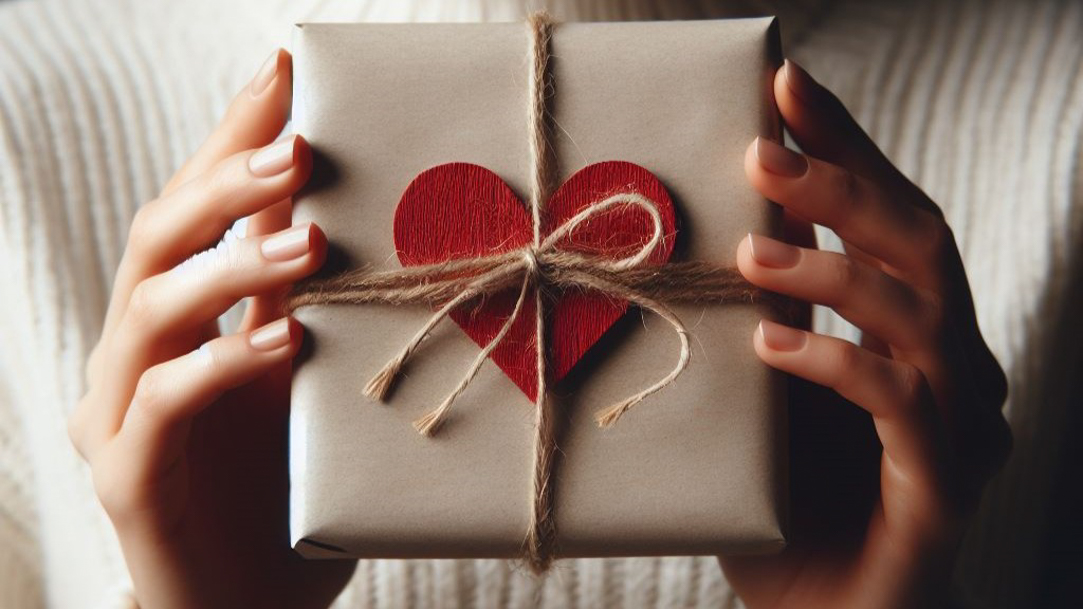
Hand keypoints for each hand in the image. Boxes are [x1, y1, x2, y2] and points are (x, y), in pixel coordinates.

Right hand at [68, 50, 354, 608]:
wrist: (256, 606)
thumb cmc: (290, 486)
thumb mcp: (306, 375)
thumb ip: (307, 299)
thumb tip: (358, 211)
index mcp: (177, 325)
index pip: (194, 211)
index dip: (228, 135)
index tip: (281, 69)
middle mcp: (136, 358)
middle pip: (155, 242)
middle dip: (222, 183)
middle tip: (296, 148)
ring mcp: (121, 417)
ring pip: (146, 312)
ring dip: (226, 264)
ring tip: (308, 242)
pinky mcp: (128, 478)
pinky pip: (163, 405)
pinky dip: (220, 363)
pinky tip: (282, 340)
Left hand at [720, 60, 1011, 607]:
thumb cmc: (786, 507)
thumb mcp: (758, 400)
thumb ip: (754, 322)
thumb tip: (696, 234)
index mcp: (908, 333)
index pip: (886, 218)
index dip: (845, 144)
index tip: (786, 82)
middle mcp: (950, 366)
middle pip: (920, 244)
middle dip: (843, 187)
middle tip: (761, 153)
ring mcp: (957, 426)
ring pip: (922, 316)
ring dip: (834, 272)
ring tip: (752, 254)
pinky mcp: (942, 489)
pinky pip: (903, 409)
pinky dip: (837, 365)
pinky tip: (771, 348)